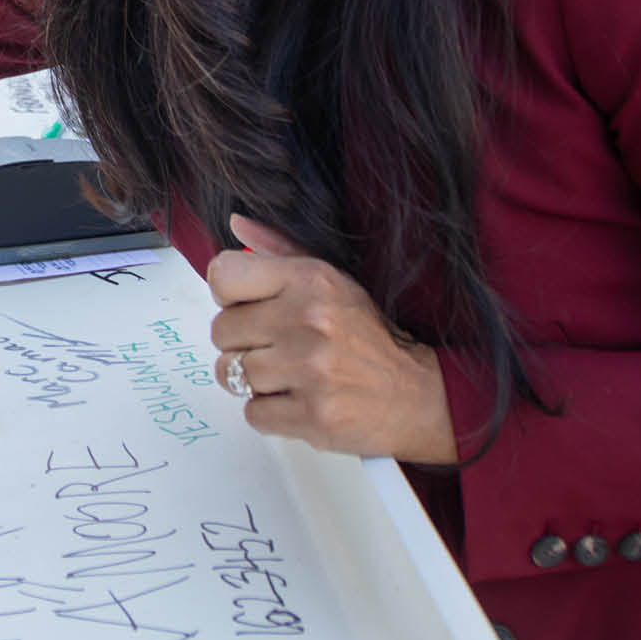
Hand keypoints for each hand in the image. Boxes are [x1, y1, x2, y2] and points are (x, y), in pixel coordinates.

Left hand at [206, 215, 456, 464]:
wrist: (419, 396)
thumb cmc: (367, 337)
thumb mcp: (331, 281)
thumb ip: (278, 250)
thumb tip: (234, 222)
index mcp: (311, 280)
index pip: (223, 276)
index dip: (228, 295)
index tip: (247, 306)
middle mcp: (309, 320)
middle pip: (221, 331)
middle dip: (241, 342)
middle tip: (275, 347)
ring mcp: (311, 371)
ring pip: (230, 374)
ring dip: (252, 380)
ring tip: (286, 375)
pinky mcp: (313, 417)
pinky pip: (251, 413)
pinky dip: (268, 412)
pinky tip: (297, 400)